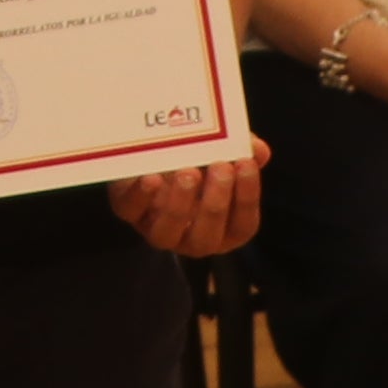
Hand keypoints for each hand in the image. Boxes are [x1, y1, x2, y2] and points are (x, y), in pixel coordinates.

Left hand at [108, 155, 263, 257]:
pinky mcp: (128, 211)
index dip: (247, 198)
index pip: (242, 226)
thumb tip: (259, 150)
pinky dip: (141, 196)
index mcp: (222, 228)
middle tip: (221, 167)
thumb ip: (241, 152)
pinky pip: (132, 211)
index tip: (246, 164)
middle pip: (206, 236)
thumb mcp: (220, 154)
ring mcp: (157, 228)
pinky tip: (152, 177)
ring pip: (167, 234)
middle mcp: (191, 237)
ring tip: (189, 172)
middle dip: (216, 203)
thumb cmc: (195, 160)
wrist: (147, 155)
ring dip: (180, 205)